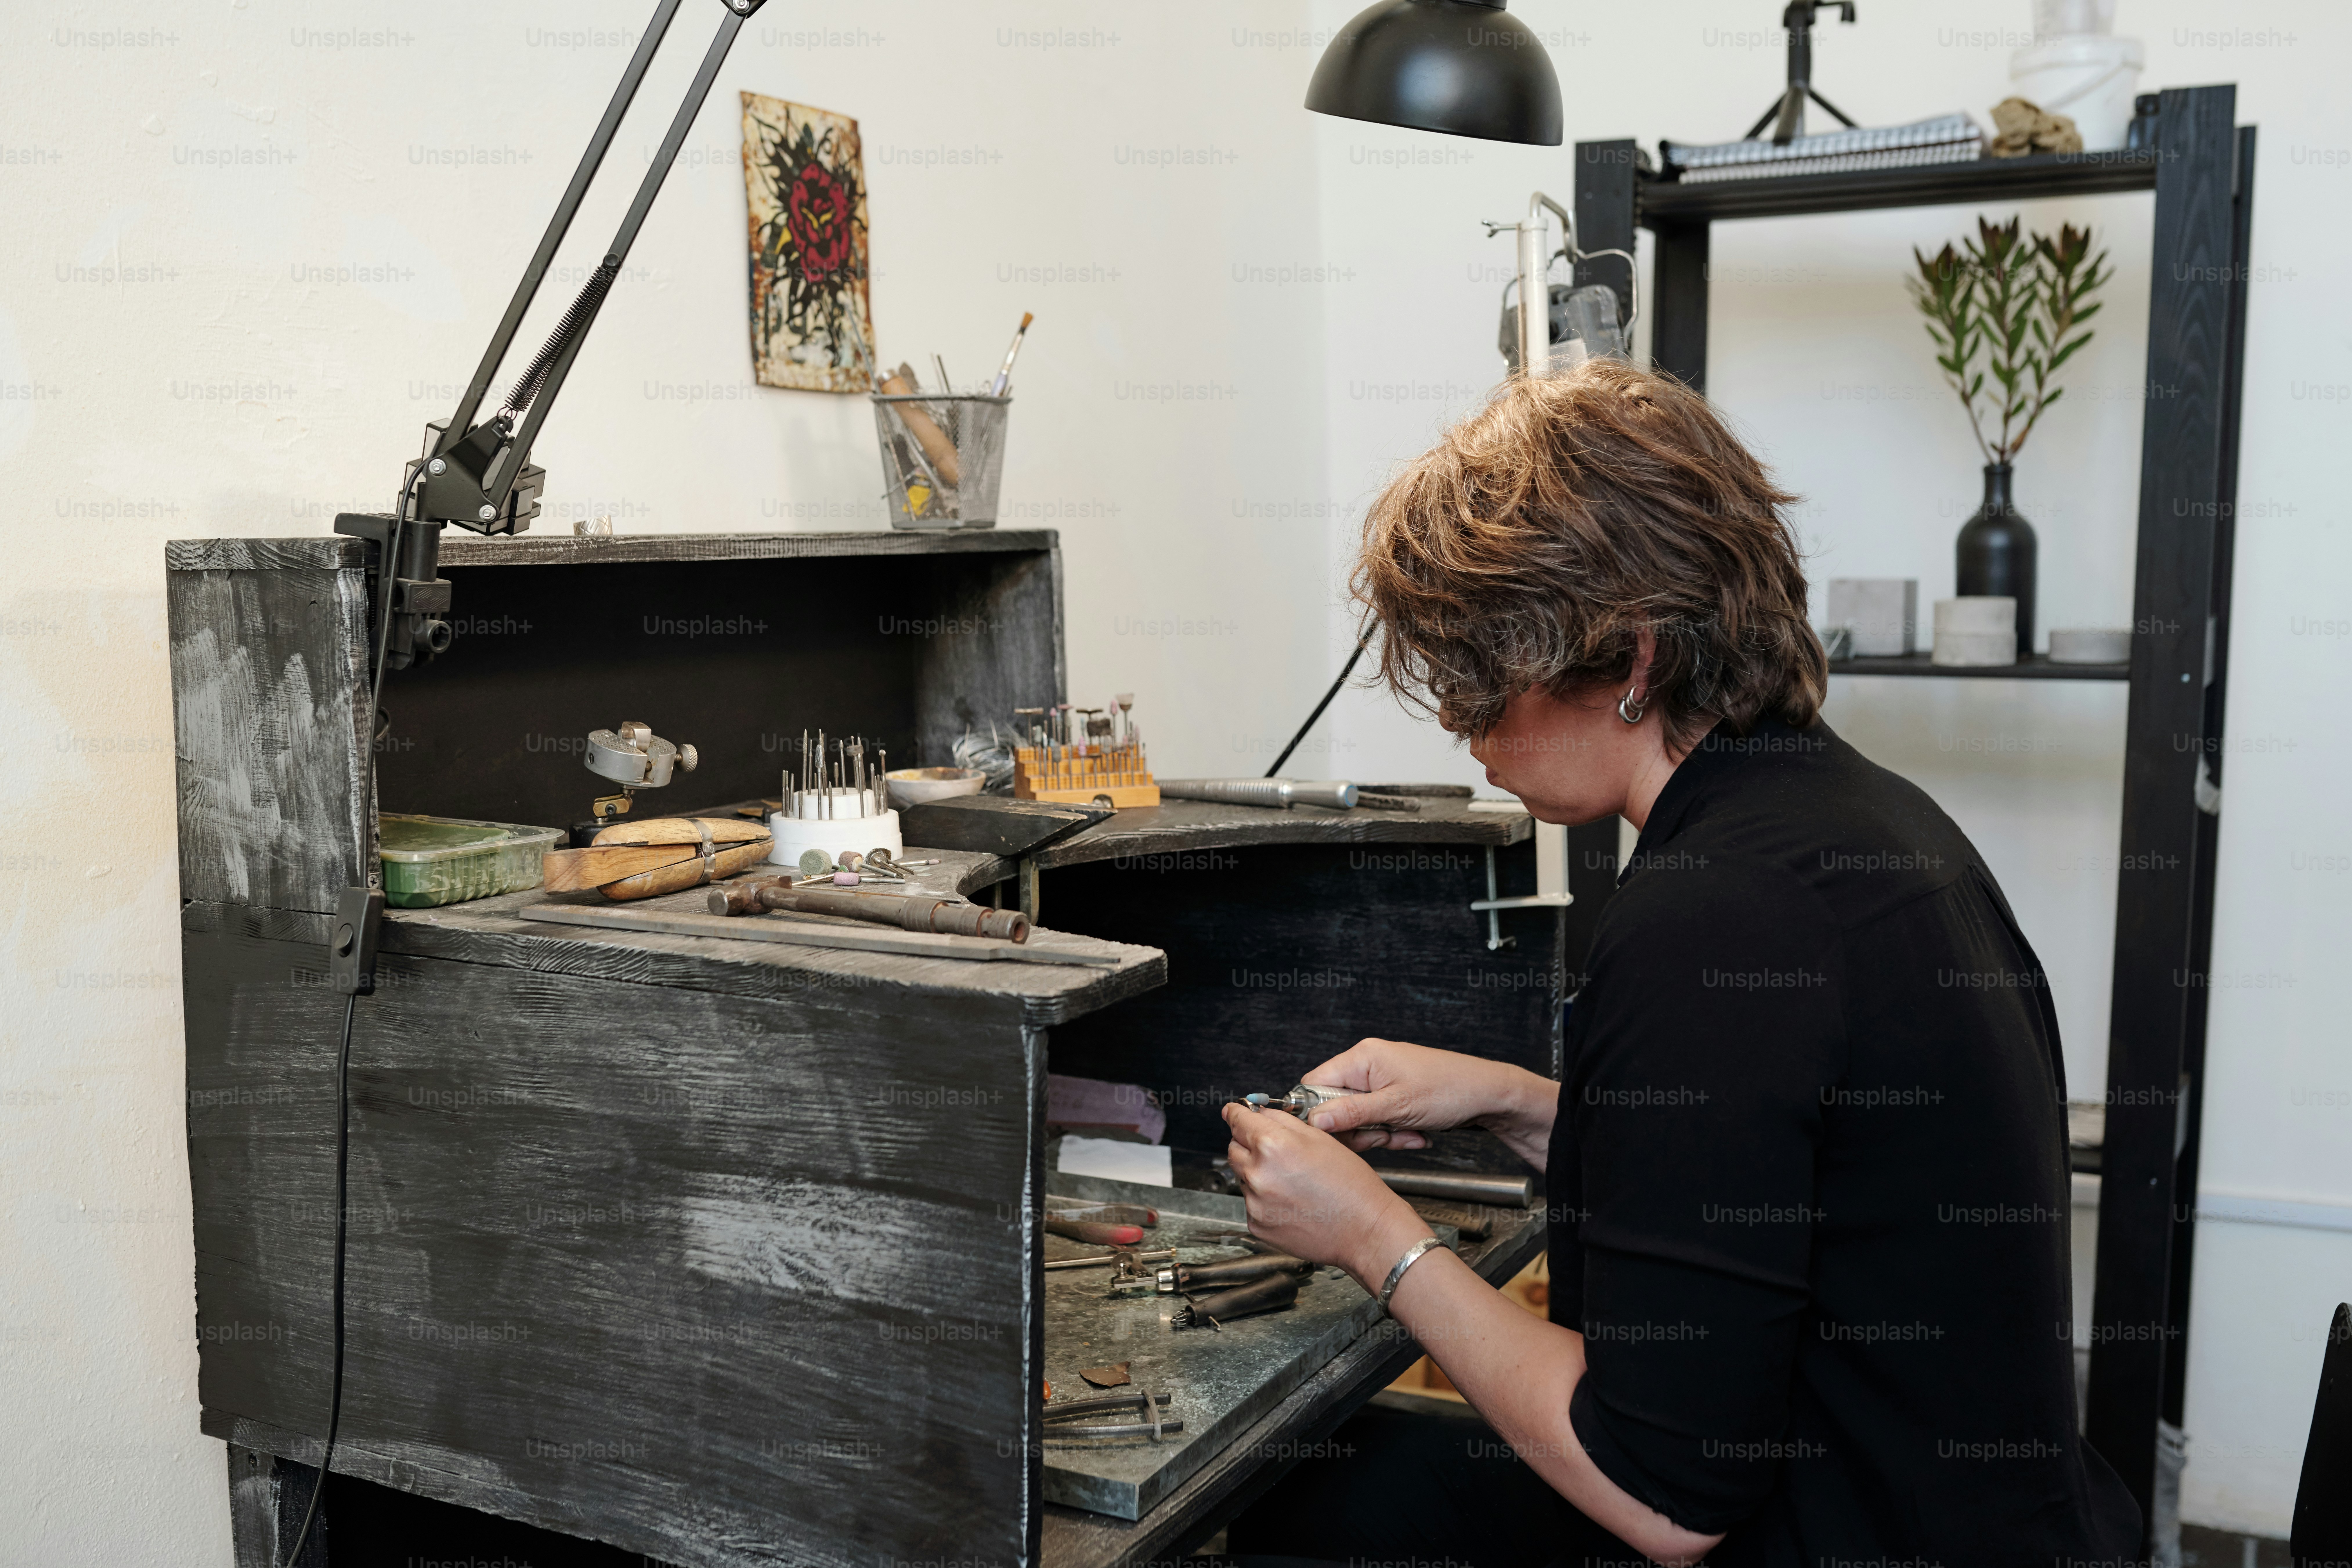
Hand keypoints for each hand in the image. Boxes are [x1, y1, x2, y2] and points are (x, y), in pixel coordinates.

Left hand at [1221, 1100, 1427, 1289]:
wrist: (1365, 1231)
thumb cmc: (1351, 1186)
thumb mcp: (1321, 1139)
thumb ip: (1284, 1121)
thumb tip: (1259, 1113)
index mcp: (1273, 1146)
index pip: (1238, 1121)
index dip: (1236, 1113)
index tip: (1233, 1111)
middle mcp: (1258, 1174)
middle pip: (1234, 1148)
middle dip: (1248, 1144)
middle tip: (1274, 1150)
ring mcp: (1255, 1203)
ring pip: (1242, 1176)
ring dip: (1257, 1172)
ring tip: (1291, 1180)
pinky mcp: (1257, 1225)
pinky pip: (1250, 1203)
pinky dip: (1263, 1199)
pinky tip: (1290, 1200)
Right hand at [1298, 1038, 1554, 1167]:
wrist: (1489, 1094)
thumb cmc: (1450, 1090)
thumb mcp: (1396, 1106)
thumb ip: (1351, 1113)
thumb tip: (1315, 1121)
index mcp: (1362, 1058)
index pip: (1314, 1084)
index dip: (1319, 1113)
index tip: (1336, 1134)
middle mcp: (1367, 1065)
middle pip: (1335, 1105)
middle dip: (1358, 1130)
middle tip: (1382, 1137)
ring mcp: (1381, 1080)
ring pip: (1358, 1118)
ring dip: (1381, 1134)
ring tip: (1406, 1134)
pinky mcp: (1393, 1095)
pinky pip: (1378, 1119)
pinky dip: (1394, 1132)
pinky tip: (1415, 1134)